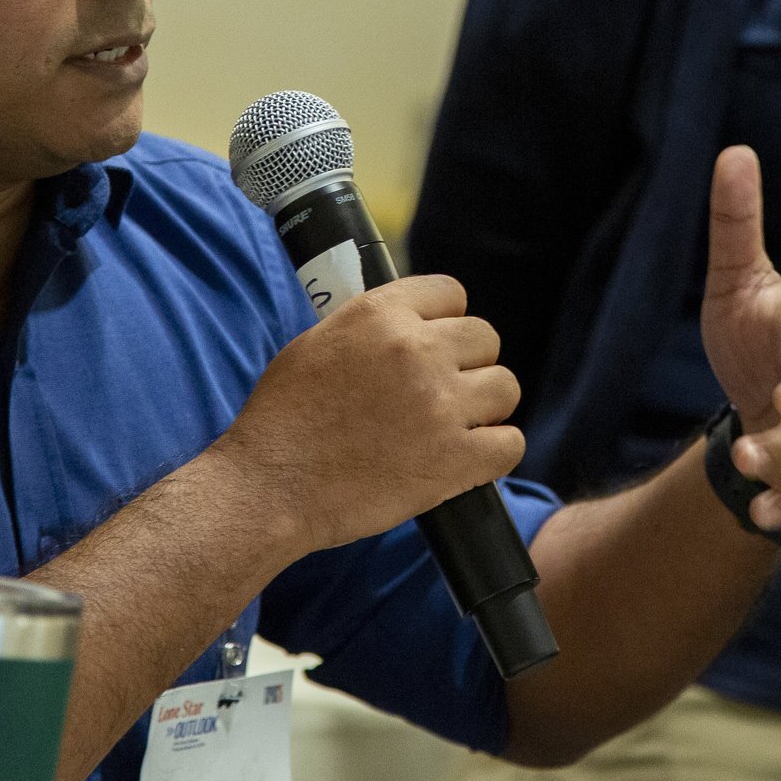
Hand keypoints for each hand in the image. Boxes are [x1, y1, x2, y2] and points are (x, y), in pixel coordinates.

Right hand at [211, 275, 522, 556]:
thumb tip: (409, 320)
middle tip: (442, 391)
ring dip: (486, 406)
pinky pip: (510, 443)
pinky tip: (470, 458)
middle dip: (468, 364)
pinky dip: (495, 452)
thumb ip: (371, 325)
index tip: (436, 343)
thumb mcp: (318, 342)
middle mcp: (417, 351)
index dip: (446, 320)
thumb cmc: (283, 419)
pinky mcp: (454, 460)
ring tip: (456, 425)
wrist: (270, 488)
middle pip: (486, 338)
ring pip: (505, 388)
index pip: (452, 293)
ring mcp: (440, 405)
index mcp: (381, 314)